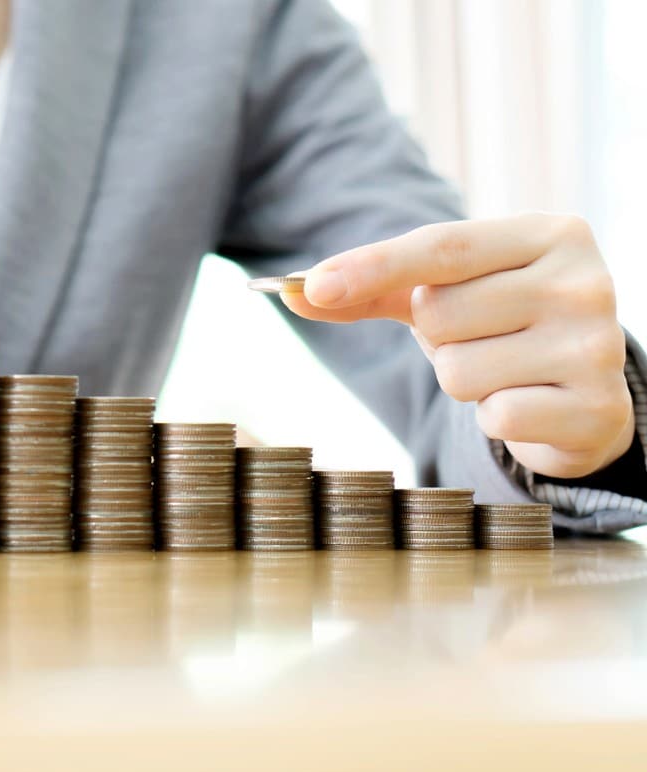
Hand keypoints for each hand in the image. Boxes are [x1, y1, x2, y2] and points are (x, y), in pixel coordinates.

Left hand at [283, 214, 635, 479]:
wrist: (583, 396)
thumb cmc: (502, 329)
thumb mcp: (444, 294)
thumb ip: (372, 288)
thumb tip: (293, 292)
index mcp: (549, 235)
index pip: (441, 247)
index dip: (371, 266)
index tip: (313, 286)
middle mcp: (584, 281)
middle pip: (439, 314)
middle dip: (437, 338)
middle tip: (480, 339)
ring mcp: (597, 346)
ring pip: (457, 371)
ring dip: (464, 381)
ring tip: (504, 372)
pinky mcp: (596, 408)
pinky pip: (493, 416)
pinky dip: (494, 417)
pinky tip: (527, 404)